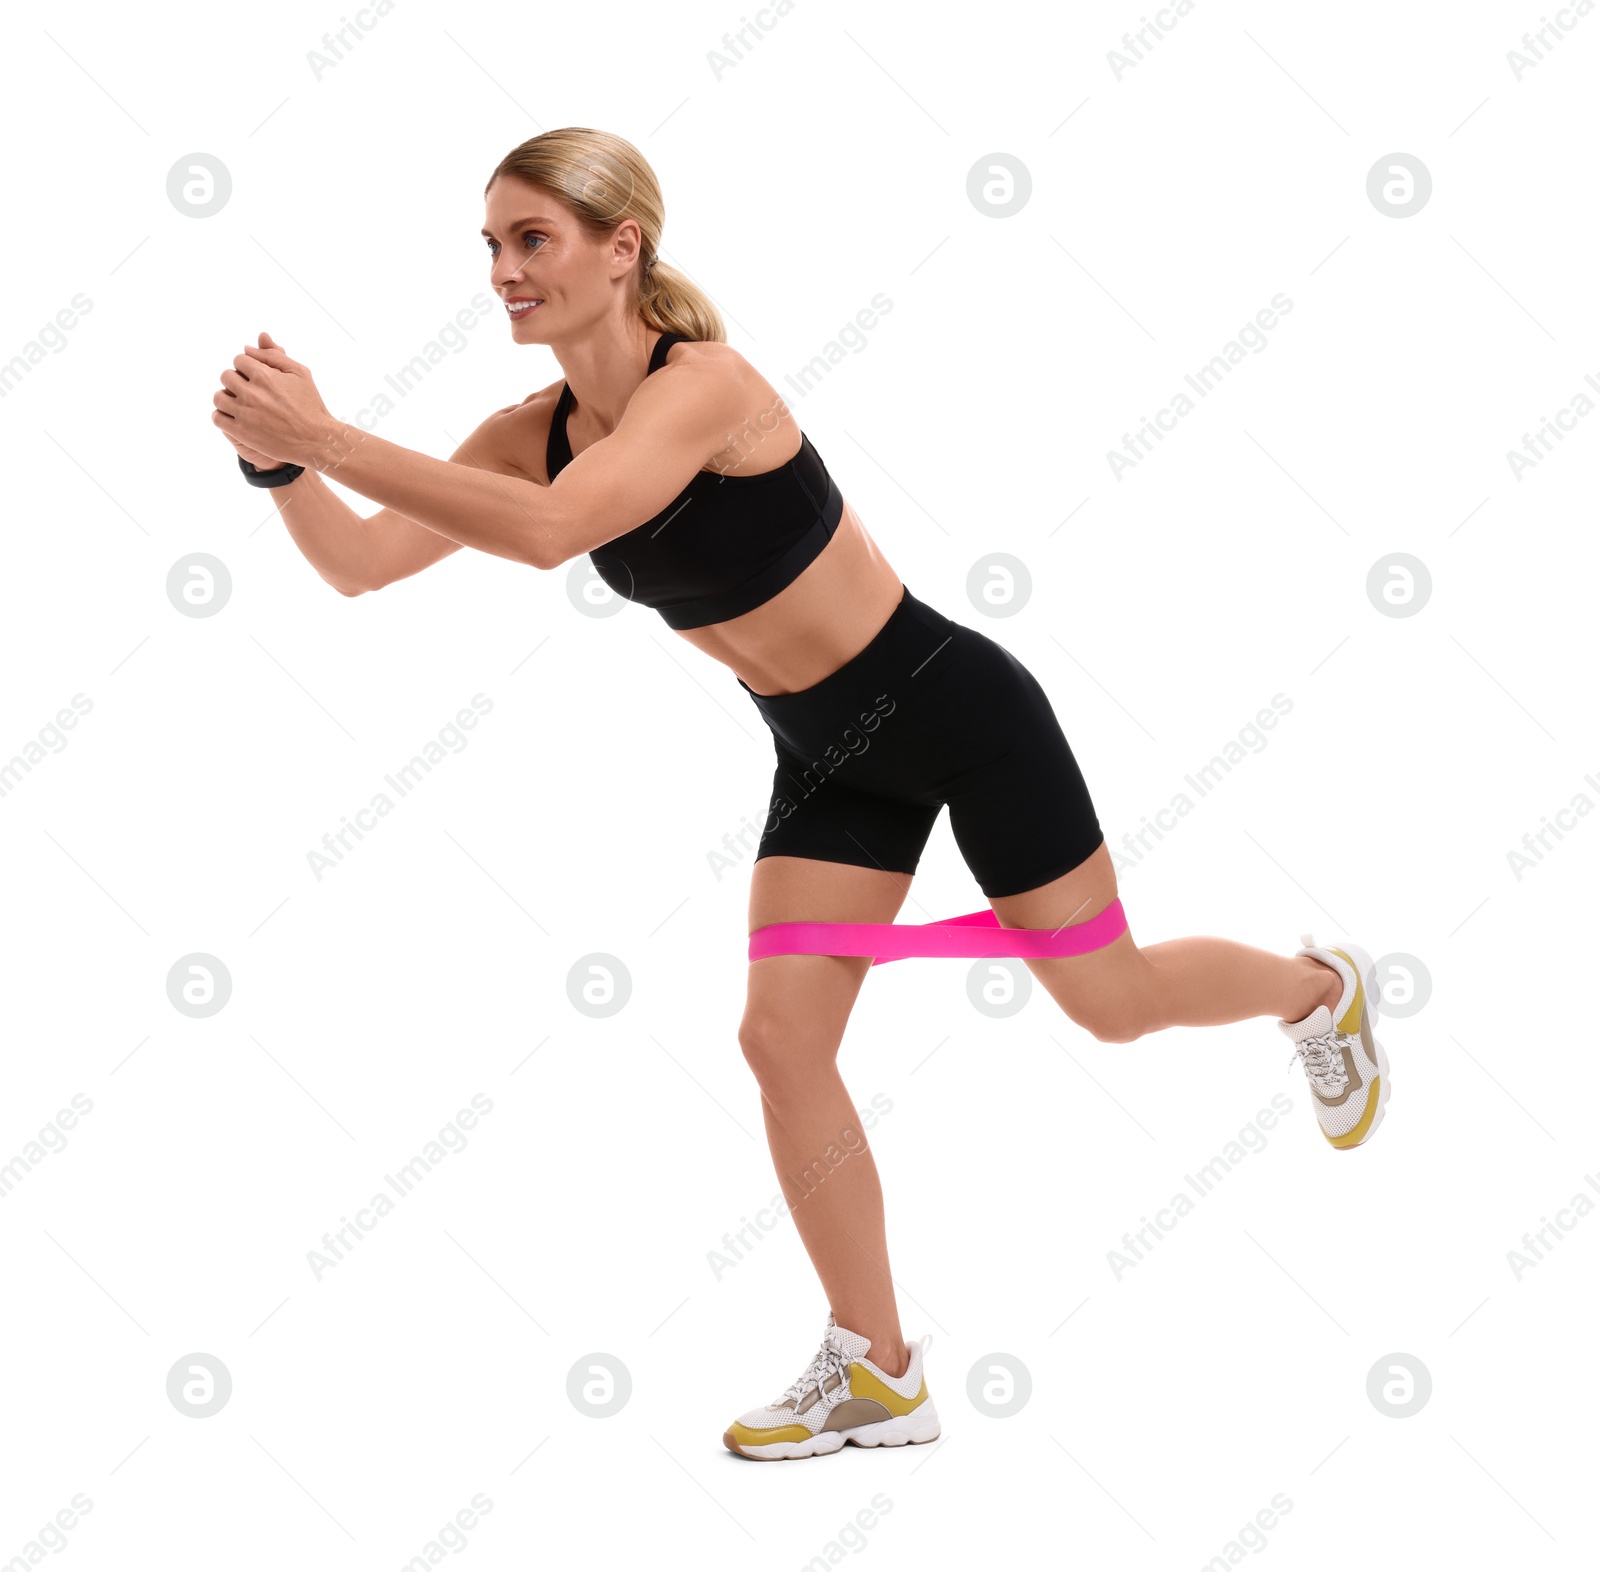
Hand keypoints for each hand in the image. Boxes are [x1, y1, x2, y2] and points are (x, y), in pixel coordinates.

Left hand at [211, 332, 331, 465]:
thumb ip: (273, 356)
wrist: (316, 441)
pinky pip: (217, 418)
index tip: (256, 377)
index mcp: (264, 376)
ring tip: (240, 404)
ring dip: (227, 397)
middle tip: (249, 391)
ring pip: (218, 397)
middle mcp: (251, 393)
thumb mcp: (300, 374)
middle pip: (226, 376)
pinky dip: (222, 416)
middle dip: (236, 380)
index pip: (239, 360)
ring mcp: (244, 413)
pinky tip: (235, 417)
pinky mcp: (241, 432)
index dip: (247, 366)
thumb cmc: (311, 406)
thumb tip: (247, 347)